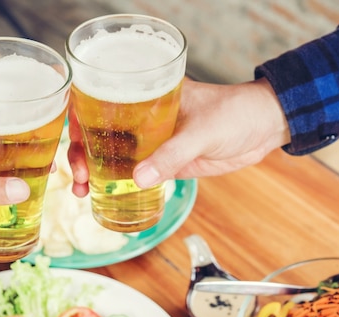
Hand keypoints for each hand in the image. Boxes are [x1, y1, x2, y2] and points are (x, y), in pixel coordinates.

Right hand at [66, 78, 289, 194]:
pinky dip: (122, 185)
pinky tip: (109, 198)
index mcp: (147, 95)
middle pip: (100, 134)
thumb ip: (173, 154)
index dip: (78, 122)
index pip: (100, 102)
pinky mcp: (168, 162)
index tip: (73, 145)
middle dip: (82, 155)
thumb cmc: (236, 112)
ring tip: (82, 192)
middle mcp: (144, 117)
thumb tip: (139, 179)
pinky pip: (138, 174)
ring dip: (97, 174)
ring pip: (115, 157)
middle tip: (78, 178)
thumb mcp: (203, 130)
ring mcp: (154, 141)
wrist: (265, 127)